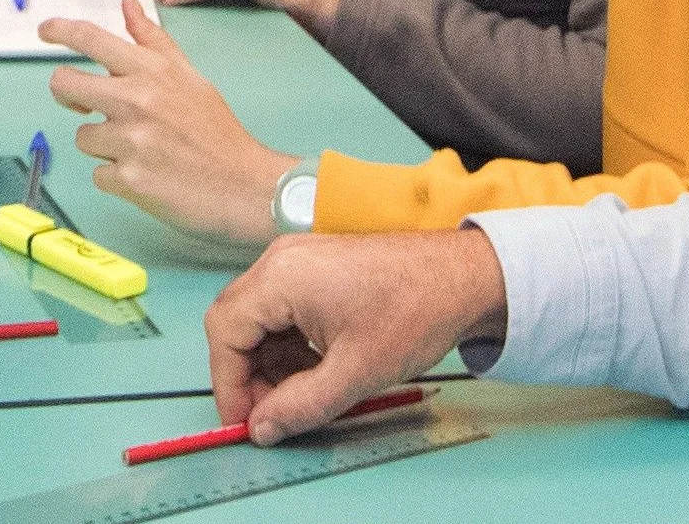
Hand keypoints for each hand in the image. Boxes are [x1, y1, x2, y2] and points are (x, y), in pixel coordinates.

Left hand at [43, 0, 295, 243]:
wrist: (246, 186)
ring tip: (143, 152)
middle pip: (65, 84)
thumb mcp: (189, 78)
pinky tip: (147, 177)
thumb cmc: (218, 133)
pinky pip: (98, 174)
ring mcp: (131, 139)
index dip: (60, 31)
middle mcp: (137, 99)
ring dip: (105, 147)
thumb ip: (153, 41)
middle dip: (69, 95)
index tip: (45, 30)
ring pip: (83, 136)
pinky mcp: (128, 178)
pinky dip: (118, 179)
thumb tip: (127, 4)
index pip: (92, 38)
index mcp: (152, 71)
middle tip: (86, 104)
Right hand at [207, 231, 510, 444]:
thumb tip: (262, 428)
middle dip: (249, 375)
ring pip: (259, 320)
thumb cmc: (415, 311)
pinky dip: (289, 345)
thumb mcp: (355, 373)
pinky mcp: (315, 268)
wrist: (464, 277)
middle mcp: (281, 262)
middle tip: (275, 412)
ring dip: (271, 363)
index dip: (229, 383)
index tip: (247, 420)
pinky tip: (318, 368)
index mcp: (281, 278)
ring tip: (306, 393)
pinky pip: (282, 310)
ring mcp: (298, 261)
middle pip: (236, 324)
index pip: (224, 333)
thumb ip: (300, 406)